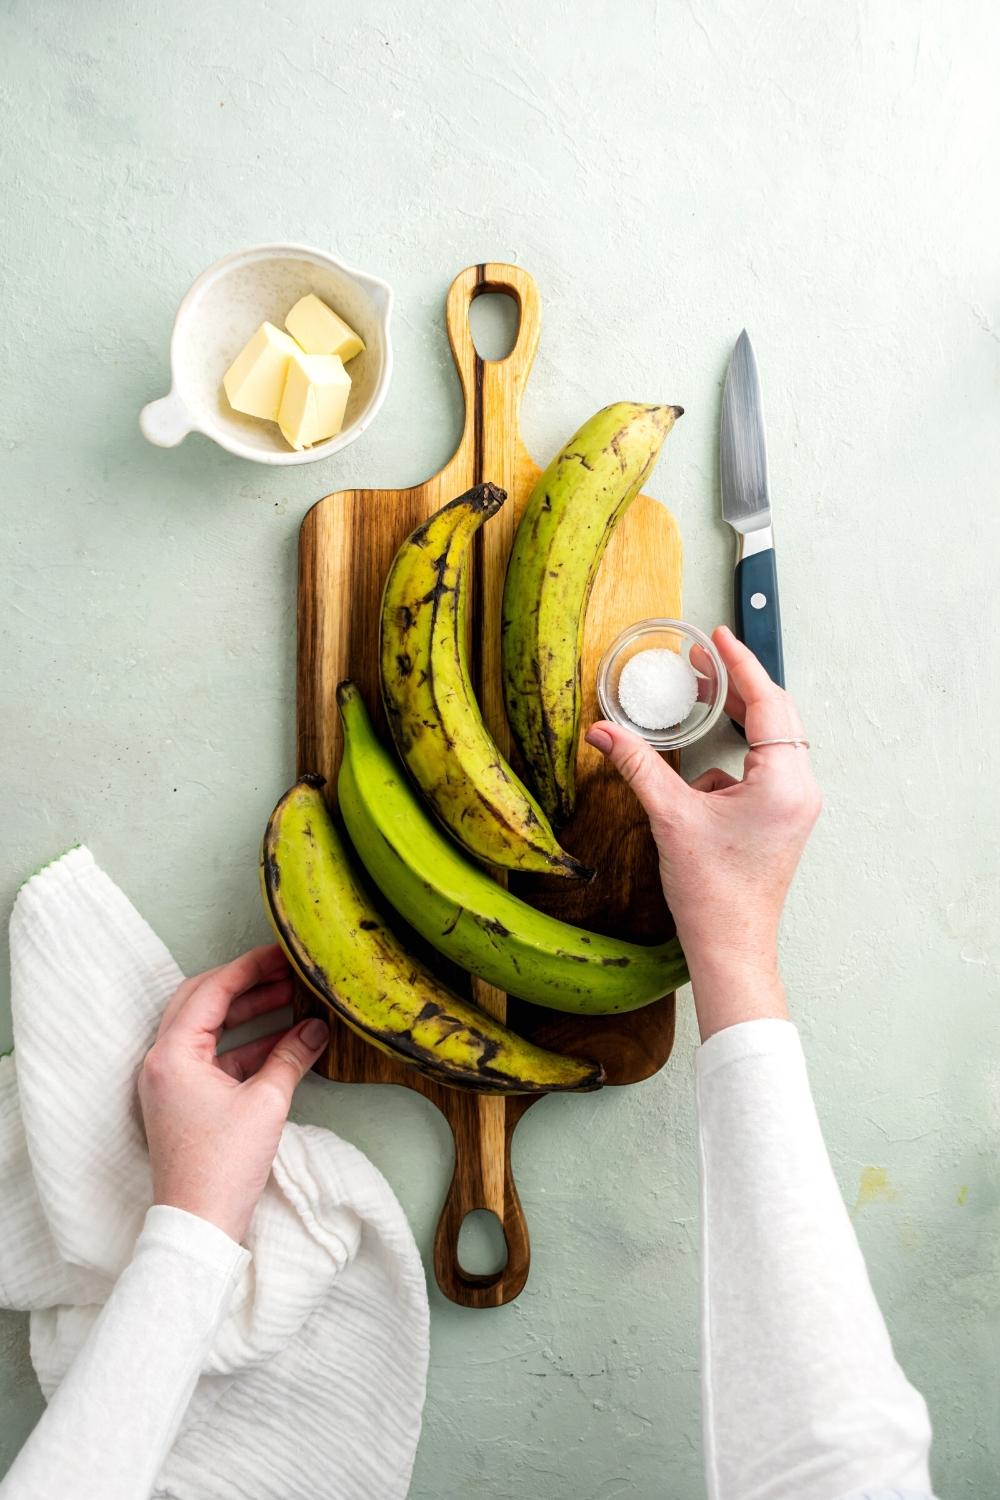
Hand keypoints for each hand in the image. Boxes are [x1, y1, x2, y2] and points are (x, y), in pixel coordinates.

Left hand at [138, 945, 328, 1242]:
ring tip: (290, 1001)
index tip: (283, 954)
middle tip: (285, 972)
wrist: (199, 1226)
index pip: (211, 990)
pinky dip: (244, 1046)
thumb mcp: (267, 1104)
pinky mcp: (182, 1102)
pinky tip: (282, 1042)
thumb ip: (291, 1056)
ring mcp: (169, 1083)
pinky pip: (212, 1058)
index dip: (250, 968)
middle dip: (246, 985)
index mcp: (172, 1054)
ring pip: (207, 1030)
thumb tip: (316, 1028)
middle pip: (201, 1001)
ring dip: (247, 1015)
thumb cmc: (224, 1167)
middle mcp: (162, 1062)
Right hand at [585, 627, 820, 1038]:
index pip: (768, 702)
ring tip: (701, 702)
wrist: (731, 947)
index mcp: (784, 783)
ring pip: (772, 741)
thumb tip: (602, 732)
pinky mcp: (783, 819)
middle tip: (701, 662)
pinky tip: (698, 780)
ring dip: (737, 719)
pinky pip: (762, 770)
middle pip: (776, 715)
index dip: (740, 665)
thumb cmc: (711, 892)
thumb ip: (638, 765)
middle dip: (738, 686)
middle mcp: (800, 789)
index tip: (717, 637)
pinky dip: (733, 759)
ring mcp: (795, 806)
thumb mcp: (669, 818)